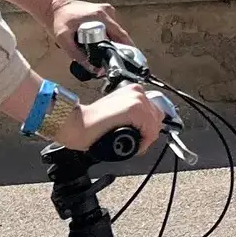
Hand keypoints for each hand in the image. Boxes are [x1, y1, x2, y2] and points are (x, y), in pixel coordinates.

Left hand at [47, 0, 124, 62]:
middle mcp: (107, 11)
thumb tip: (93, 69)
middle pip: (120, 35)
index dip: (127, 49)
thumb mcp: (64, 40)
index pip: (122, 35)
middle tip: (111, 62)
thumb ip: (78, 55)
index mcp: (101, 16)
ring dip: (112, 43)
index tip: (129, 61)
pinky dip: (108, 37)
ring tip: (103, 55)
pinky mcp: (103, 12)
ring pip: (115, 32)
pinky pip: (110, 29)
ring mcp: (106, 11)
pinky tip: (99, 45)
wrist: (53, 8)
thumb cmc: (58, 21)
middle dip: (117, 49)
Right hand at [50, 83, 166, 153]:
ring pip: (155, 126)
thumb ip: (132, 116)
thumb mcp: (118, 112)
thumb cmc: (92, 121)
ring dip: (146, 139)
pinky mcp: (135, 110)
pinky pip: (150, 131)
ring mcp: (137, 100)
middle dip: (149, 133)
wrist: (78, 123)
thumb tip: (144, 128)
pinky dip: (144, 142)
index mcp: (134, 90)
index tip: (141, 137)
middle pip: (157, 118)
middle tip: (138, 143)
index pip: (154, 111)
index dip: (149, 127)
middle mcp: (137, 92)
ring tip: (134, 146)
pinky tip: (134, 146)